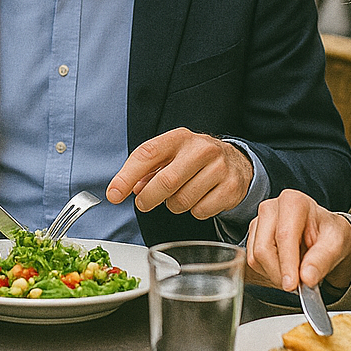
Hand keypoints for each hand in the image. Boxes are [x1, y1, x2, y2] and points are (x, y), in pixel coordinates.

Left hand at [106, 129, 252, 219]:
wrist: (236, 161)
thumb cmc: (193, 159)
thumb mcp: (170, 155)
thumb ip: (147, 169)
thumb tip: (127, 188)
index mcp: (180, 137)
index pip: (148, 153)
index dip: (127, 176)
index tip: (114, 194)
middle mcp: (201, 149)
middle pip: (166, 181)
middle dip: (148, 198)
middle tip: (143, 203)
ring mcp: (220, 168)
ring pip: (182, 201)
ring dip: (174, 205)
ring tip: (181, 194)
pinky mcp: (231, 188)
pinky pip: (200, 212)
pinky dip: (194, 212)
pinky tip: (199, 199)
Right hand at [245, 189, 350, 291]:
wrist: (323, 234)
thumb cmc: (329, 234)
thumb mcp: (335, 245)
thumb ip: (322, 260)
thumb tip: (306, 277)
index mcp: (293, 202)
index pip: (284, 236)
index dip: (287, 263)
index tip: (293, 285)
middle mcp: (271, 208)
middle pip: (264, 248)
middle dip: (280, 273)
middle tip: (299, 285)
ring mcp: (259, 221)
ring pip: (255, 257)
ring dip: (275, 274)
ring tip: (296, 273)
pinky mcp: (253, 235)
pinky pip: (252, 262)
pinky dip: (268, 272)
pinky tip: (285, 268)